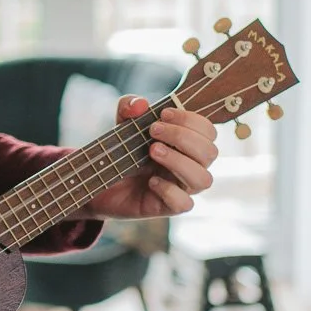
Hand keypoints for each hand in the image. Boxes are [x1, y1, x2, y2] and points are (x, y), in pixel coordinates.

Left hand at [81, 97, 218, 220]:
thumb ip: (129, 106)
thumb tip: (141, 104)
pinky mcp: (168, 206)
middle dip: (182, 137)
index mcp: (187, 144)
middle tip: (153, 131)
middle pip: (210, 153)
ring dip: (179, 161)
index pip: (208, 131)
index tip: (163, 114)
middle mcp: (190, 165)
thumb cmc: (121, 151)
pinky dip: (169, 190)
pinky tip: (151, 181)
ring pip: (203, 179)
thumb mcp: (122, 122)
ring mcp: (181, 188)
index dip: (190, 120)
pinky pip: (184, 204)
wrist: (101, 180)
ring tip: (152, 151)